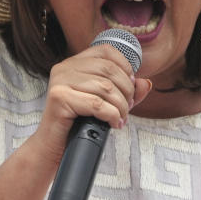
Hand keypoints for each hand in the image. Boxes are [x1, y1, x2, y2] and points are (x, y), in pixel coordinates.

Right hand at [32, 43, 152, 162]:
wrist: (54, 148)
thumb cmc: (79, 124)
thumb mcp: (108, 104)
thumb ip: (127, 92)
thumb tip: (146, 83)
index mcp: (74, 63)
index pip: (106, 51)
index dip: (125, 66)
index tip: (131, 86)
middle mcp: (65, 67)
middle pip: (109, 69)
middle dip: (126, 90)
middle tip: (128, 108)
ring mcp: (60, 81)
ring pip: (105, 87)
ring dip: (121, 106)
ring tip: (121, 118)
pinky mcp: (59, 98)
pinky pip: (96, 104)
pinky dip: (112, 115)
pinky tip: (114, 123)